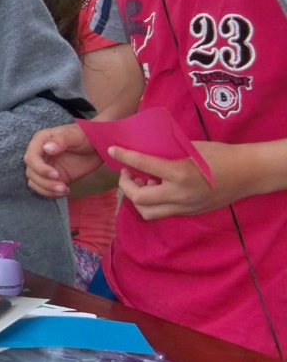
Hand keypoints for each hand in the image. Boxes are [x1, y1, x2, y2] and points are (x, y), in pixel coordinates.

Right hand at [24, 123, 102, 197]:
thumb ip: (61, 140)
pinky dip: (50, 193)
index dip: (40, 168)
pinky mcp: (51, 177)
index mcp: (40, 141)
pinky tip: (64, 191)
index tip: (56, 175)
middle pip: (31, 172)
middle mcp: (39, 155)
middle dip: (44, 182)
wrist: (97, 146)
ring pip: (34, 182)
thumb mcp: (74, 135)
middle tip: (62, 187)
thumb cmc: (85, 136)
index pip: (31, 157)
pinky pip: (43, 188)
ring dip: (47, 189)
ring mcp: (44, 167)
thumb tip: (47, 148)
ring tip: (64, 190)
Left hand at [116, 141, 240, 218]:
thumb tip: (142, 149)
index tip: (112, 149)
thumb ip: (166, 153)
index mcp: (179, 173)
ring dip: (138, 199)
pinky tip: (156, 188)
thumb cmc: (220, 155)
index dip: (124, 156)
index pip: (143, 165)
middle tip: (126, 171)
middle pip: (139, 200)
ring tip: (142, 182)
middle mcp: (180, 195)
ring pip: (149, 212)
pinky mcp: (190, 213)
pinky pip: (163, 212)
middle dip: (126, 186)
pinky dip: (153, 202)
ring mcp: (185, 207)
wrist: (248, 174)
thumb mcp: (190, 148)